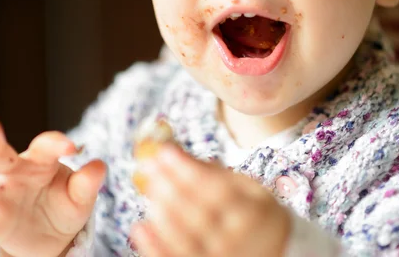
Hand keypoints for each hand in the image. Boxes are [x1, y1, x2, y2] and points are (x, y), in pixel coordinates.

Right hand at [0, 117, 106, 256]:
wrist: (52, 237)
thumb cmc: (65, 205)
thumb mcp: (80, 196)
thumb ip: (87, 183)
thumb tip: (99, 166)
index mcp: (40, 162)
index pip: (45, 146)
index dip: (57, 144)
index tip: (72, 148)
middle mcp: (15, 174)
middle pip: (1, 154)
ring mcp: (0, 196)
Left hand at [130, 145, 290, 256]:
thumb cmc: (259, 220)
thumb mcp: (252, 193)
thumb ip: (220, 175)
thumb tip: (180, 152)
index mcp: (254, 214)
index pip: (216, 190)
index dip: (188, 170)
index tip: (165, 151)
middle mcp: (239, 241)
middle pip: (197, 212)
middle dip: (169, 185)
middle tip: (148, 164)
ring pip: (183, 238)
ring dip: (160, 210)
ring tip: (148, 188)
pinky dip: (154, 247)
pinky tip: (140, 227)